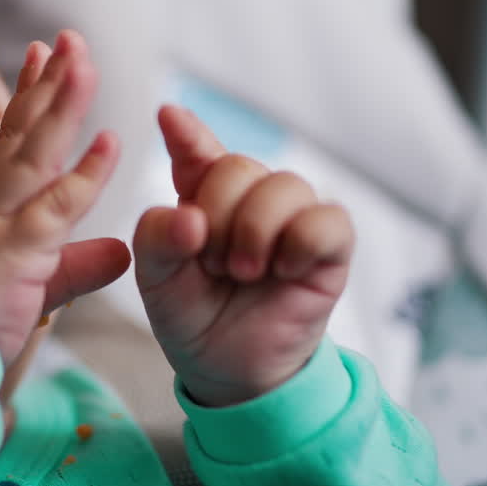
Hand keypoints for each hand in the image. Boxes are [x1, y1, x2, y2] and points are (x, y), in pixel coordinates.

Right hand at [0, 31, 129, 363]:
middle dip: (48, 82)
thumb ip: (75, 269)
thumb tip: (119, 254)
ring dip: (63, 105)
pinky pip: (53, 208)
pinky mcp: (11, 254)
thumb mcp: (28, 291)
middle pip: (22, 133)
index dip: (28, 97)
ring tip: (86, 60)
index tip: (40, 54)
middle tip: (70, 37)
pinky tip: (110, 141)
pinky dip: (85, 174)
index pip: (8, 143)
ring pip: (36, 154)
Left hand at [134, 105, 353, 406]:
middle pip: (237, 165)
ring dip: (254, 232)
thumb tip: (191, 217)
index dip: (186, 131)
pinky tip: (283, 272)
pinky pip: (326, 219)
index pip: (197, 151)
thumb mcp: (156, 279)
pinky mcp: (330, 245)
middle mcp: (250, 197)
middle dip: (216, 215)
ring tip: (242, 273)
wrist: (227, 369)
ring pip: (283, 185)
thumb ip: (157, 238)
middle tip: (210, 265)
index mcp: (202, 197)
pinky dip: (298, 245)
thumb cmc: (191, 315)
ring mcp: (293, 216)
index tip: (167, 116)